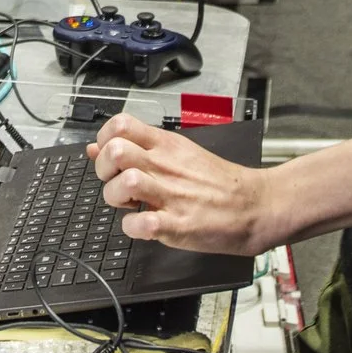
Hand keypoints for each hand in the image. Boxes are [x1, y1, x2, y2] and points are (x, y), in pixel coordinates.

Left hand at [88, 114, 273, 253]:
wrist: (255, 205)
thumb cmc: (218, 182)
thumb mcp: (179, 153)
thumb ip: (137, 148)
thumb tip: (95, 147)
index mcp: (166, 145)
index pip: (120, 125)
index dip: (104, 139)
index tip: (108, 155)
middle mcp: (165, 166)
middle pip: (115, 152)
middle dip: (103, 170)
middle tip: (115, 181)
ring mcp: (171, 195)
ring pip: (124, 184)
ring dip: (115, 198)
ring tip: (128, 205)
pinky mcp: (178, 225)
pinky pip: (140, 224)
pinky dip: (133, 228)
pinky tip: (142, 226)